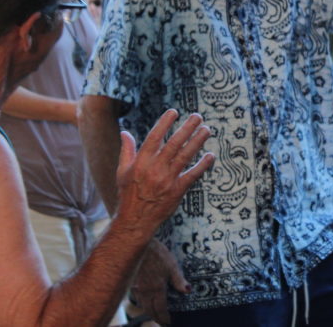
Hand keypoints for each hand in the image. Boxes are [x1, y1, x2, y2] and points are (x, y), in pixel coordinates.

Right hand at [115, 110, 213, 234]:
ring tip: (207, 130)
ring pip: (185, 156)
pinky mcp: (177, 191)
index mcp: (141, 162)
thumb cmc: (128, 194)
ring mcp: (166, 180)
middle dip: (187, 128)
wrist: (134, 221)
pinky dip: (202, 165)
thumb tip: (125, 132)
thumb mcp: (122, 171)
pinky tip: (210, 156)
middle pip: (173, 144)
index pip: (154, 137)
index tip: (174, 112)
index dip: (164, 123)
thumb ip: (126, 150)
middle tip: (198, 116)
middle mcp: (154, 168)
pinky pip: (192, 175)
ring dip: (197, 142)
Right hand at [132, 238, 188, 324]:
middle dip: (156, 318)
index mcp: (157, 289)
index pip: (160, 309)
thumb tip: (187, 291)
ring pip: (142, 306)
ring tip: (155, 313)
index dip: (164, 318)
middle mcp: (145, 292)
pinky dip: (142, 303)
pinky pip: (137, 298)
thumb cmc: (157, 254)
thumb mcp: (172, 265)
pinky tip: (146, 300)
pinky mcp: (131, 283)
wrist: (140, 246)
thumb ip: (179, 280)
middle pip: (150, 311)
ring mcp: (137, 288)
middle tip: (162, 321)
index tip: (168, 322)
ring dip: (149, 311)